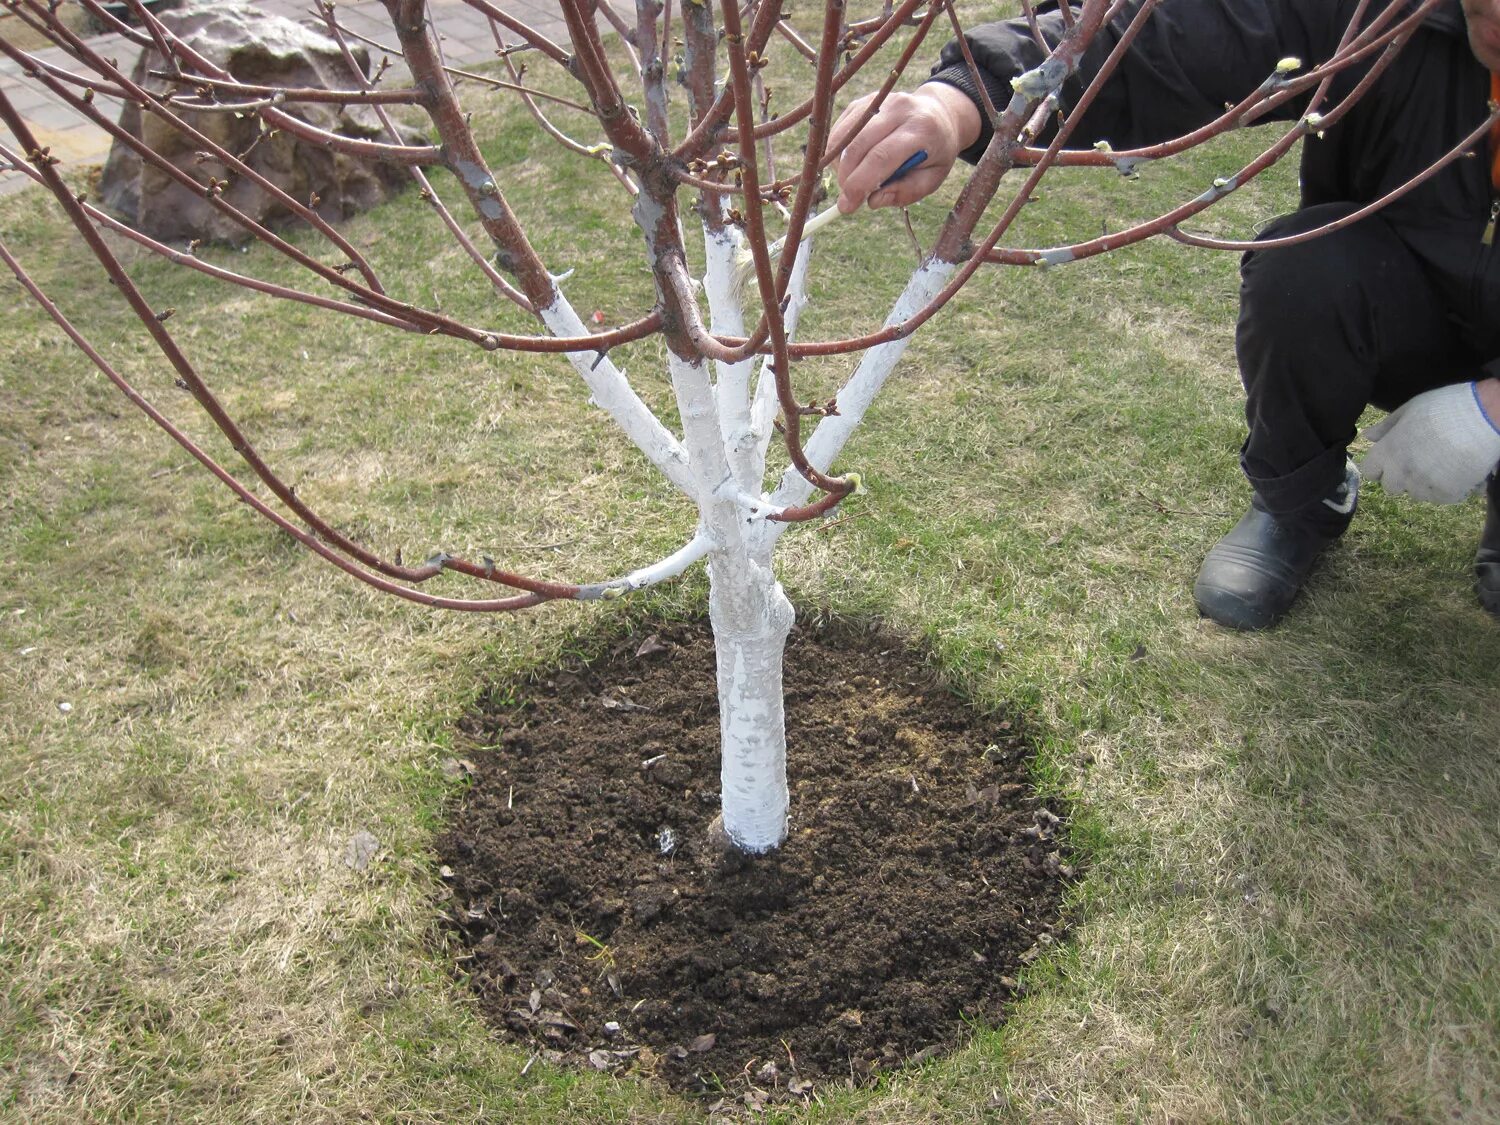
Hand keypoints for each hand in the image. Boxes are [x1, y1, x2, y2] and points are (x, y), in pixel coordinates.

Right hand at [830, 83, 981, 213]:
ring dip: (839, 165)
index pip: (881, 157)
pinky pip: (841, 130)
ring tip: (851, 180)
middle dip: (846, 178)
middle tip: (846, 199)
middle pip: (858, 146)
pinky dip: (838, 152)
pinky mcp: (863, 102)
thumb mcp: (932, 178)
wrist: (939, 114)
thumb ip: (906, 192)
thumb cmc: (935, 152)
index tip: (847, 206)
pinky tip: (850, 164)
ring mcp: (879, 102)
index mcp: (921, 129)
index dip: (859, 183)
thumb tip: (872, 201)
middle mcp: (899, 109)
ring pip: (844, 137)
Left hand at [1359, 380, 1499, 503]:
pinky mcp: (1447, 492)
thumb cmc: (1445, 406)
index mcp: (1388, 451)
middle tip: (1421, 462)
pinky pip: (1440, 499)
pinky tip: (1456, 472)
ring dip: (1425, 484)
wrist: (1484, 415)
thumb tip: (1367, 437)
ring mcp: (1424, 484)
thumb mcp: (1410, 409)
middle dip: (1402, 478)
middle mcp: (1401, 471)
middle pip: (1391, 488)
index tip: (1394, 460)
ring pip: (1417, 495)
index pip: (1370, 472)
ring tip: (1442, 464)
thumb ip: (1387, 427)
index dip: (1381, 467)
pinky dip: (1447, 489)